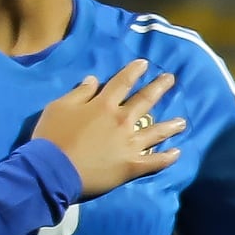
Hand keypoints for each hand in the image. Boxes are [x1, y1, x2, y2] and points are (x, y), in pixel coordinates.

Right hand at [33, 67, 186, 199]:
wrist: (52, 170)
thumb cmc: (52, 137)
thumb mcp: (59, 107)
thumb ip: (79, 93)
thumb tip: (93, 80)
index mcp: (103, 105)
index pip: (122, 83)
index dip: (134, 71)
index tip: (145, 64)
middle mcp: (121, 121)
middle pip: (145, 101)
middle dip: (159, 88)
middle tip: (171, 79)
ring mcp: (130, 144)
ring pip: (156, 132)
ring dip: (170, 125)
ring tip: (182, 122)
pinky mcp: (131, 166)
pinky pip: (154, 161)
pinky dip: (167, 158)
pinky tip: (177, 153)